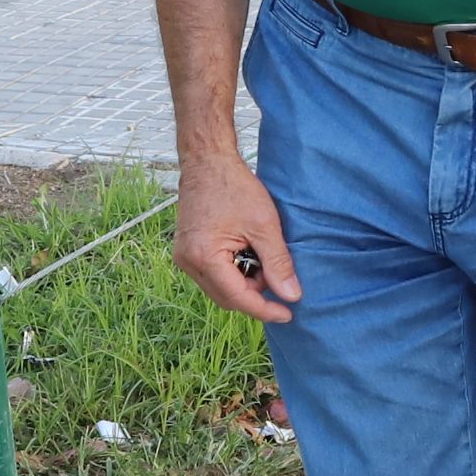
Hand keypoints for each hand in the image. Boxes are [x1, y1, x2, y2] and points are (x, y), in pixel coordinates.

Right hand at [172, 156, 303, 324]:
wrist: (208, 162)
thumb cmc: (235, 187)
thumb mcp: (265, 225)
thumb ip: (278, 263)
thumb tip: (292, 295)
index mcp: (204, 257)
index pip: (238, 298)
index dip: (265, 309)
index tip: (288, 314)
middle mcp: (188, 263)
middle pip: (227, 298)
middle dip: (255, 295)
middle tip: (279, 276)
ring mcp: (184, 258)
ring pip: (220, 289)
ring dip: (245, 284)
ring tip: (263, 259)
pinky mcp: (187, 252)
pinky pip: (213, 276)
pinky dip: (234, 273)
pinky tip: (249, 255)